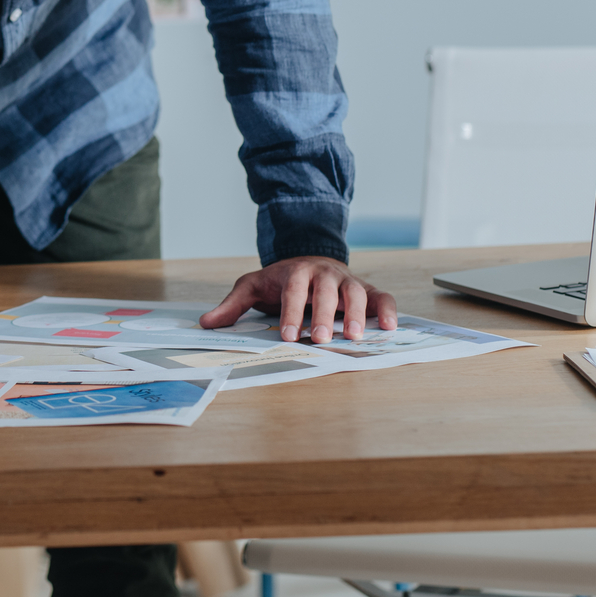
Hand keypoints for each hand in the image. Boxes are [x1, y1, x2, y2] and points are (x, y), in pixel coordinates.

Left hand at [198, 255, 395, 343]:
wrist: (309, 257)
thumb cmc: (281, 280)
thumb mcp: (253, 286)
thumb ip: (233, 305)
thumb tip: (206, 323)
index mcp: (296, 272)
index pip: (293, 291)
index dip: (291, 312)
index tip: (289, 335)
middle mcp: (324, 274)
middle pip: (325, 291)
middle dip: (323, 315)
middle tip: (320, 339)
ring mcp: (347, 280)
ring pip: (355, 293)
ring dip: (356, 314)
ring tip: (353, 337)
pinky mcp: (366, 289)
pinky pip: (381, 297)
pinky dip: (388, 310)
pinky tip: (389, 328)